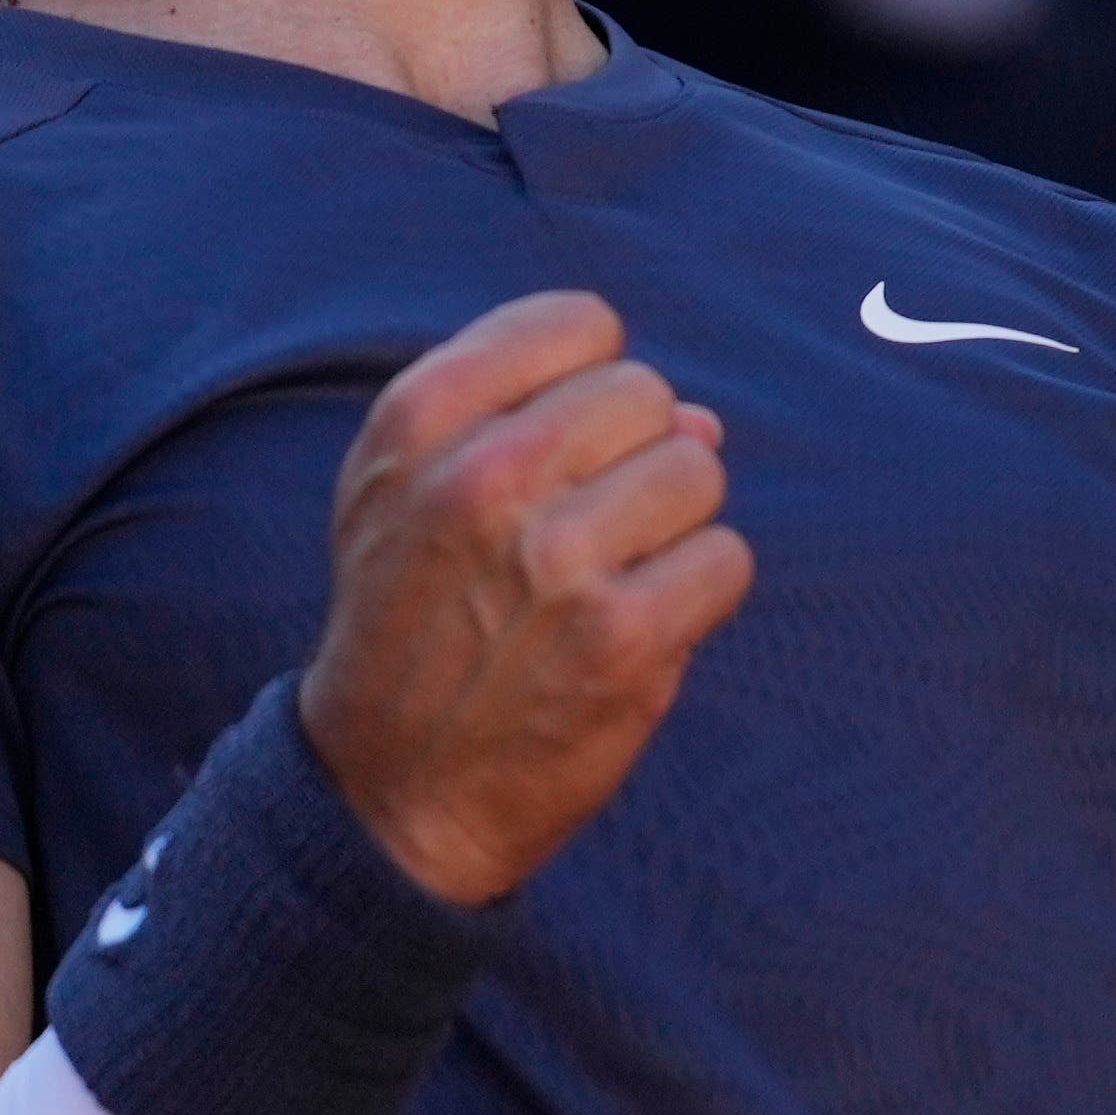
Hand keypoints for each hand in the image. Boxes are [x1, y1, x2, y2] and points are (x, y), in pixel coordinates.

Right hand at [299, 290, 756, 903]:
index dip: (588, 382)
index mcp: (421, 421)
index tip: (560, 448)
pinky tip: (637, 628)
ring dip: (671, 526)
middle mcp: (484, 476)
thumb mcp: (405, 491)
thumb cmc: (408, 620)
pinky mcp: (624, 636)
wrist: (389, 790)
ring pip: (697, 470)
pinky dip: (697, 594)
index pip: (579, 324)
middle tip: (577, 532)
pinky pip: (726, 559)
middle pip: (646, 394)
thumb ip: (527, 417)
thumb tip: (699, 420)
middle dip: (632, 456)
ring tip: (605, 580)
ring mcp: (557, 557)